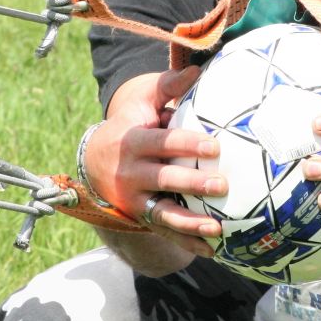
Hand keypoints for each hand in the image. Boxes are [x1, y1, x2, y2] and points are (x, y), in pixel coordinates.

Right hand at [84, 67, 224, 257]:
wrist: (97, 157)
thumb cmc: (133, 122)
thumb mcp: (144, 100)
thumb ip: (168, 87)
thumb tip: (196, 70)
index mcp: (133, 141)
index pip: (161, 143)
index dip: (186, 145)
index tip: (214, 147)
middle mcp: (130, 173)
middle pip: (163, 180)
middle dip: (192, 185)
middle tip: (222, 185)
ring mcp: (135, 199)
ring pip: (162, 213)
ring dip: (190, 223)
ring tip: (217, 228)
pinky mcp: (141, 217)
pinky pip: (164, 233)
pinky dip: (186, 242)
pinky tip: (211, 249)